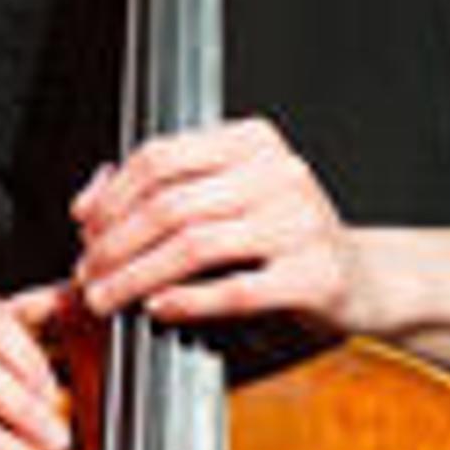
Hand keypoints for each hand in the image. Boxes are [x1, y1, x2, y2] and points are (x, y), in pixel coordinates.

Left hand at [71, 118, 363, 339]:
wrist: (365, 280)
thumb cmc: (282, 239)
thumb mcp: (224, 200)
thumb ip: (158, 192)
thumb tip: (87, 201)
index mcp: (251, 141)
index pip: (161, 157)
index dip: (112, 195)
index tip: (84, 227)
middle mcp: (279, 173)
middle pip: (171, 203)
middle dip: (116, 242)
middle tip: (86, 273)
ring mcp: (301, 222)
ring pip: (194, 244)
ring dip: (137, 275)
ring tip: (107, 297)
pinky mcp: (316, 276)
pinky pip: (237, 288)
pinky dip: (188, 299)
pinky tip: (158, 307)